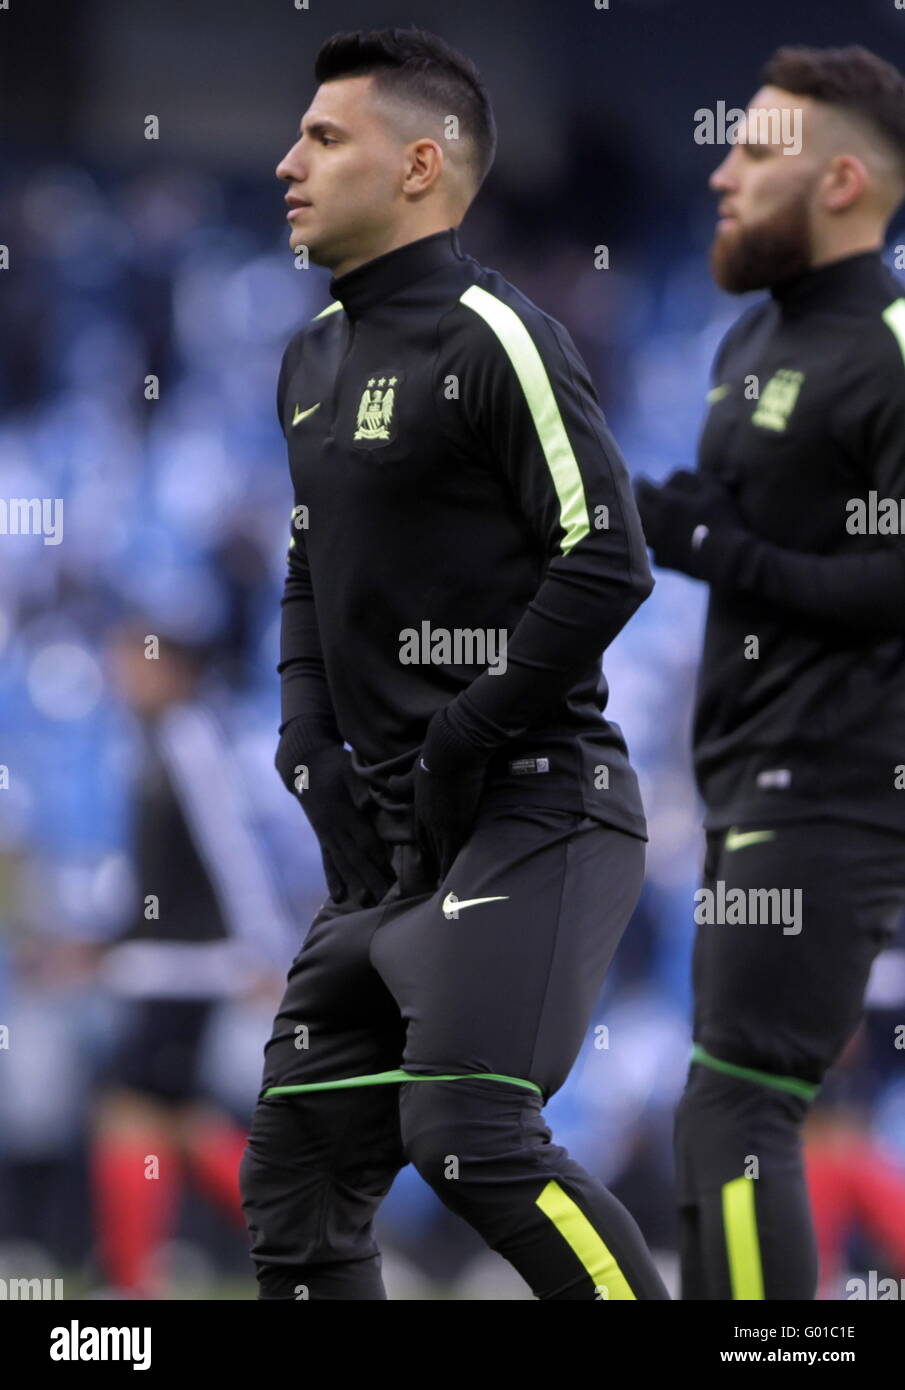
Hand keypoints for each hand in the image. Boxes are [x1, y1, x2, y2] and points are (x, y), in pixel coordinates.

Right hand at [275, 722, 394, 907]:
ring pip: (343, 864)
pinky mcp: (322, 838)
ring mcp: (326, 836)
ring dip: (355, 884)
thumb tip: (367, 804)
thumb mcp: (347, 769)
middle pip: (355, 858)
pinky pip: (328, 862)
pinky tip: (338, 897)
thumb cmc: (333, 765)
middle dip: (370, 879)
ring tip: (367, 902)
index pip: (364, 840)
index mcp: (343, 813)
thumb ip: (358, 788)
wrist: (304, 765)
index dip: (378, 858)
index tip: (392, 874)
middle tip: (385, 898)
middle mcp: (334, 829)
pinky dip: (333, 879)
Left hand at [386, 706, 489, 879]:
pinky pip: (453, 855)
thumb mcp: (413, 770)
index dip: (426, 851)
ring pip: (440, 856)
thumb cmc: (435, 754)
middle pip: (429, 850)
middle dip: (433, 867)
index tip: (429, 864)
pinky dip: (452, 870)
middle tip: (434, 887)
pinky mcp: (454, 826)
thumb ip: (401, 782)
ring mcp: (440, 825)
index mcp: (420, 808)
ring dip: (442, 874)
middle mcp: (427, 820)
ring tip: (446, 895)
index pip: (421, 836)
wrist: (449, 749)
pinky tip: (455, 885)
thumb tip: (388, 784)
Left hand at [634, 469, 746, 581]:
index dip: (642, 481)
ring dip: (643, 522)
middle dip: (639, 500)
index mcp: (665, 502)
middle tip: (641, 497)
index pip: (642, 486)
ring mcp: (656, 544)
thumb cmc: (723, 520)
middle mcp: (655, 523)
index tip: (642, 478)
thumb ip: (695, 476)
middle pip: (636, 508)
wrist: (728, 560)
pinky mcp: (663, 561)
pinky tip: (662, 542)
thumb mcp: (715, 489)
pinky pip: (653, 550)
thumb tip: (679, 474)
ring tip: (648, 518)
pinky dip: (656, 544)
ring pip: (641, 530)